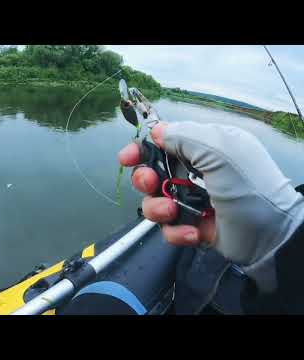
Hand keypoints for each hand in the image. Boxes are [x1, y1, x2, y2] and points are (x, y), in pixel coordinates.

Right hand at [119, 122, 303, 290]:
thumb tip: (156, 131)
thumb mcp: (221, 151)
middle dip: (145, 180)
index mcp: (203, 149)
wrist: (271, 236)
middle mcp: (194, 173)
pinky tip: (194, 232)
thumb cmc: (249, 187)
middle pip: (151, 173)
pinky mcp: (191, 226)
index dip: (141, 149)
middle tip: (151, 185)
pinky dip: (177, 231)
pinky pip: (168, 228)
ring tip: (174, 213)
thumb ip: (185, 137)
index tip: (127, 158)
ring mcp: (191, 201)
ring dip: (158, 208)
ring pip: (154, 202)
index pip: (163, 143)